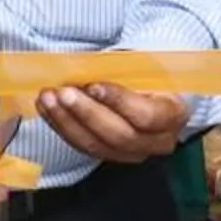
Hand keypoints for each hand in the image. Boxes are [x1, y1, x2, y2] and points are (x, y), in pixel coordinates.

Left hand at [37, 83, 186, 165]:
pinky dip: (62, 127)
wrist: (154, 90)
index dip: (118, 102)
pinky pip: (83, 146)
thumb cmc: (150, 73)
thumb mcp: (144, 65)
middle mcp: (157, 141)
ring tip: (47, 99)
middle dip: (86, 113)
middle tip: (63, 93)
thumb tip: (85, 68)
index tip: (93, 85)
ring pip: (96, 145)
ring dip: (67, 121)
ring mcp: (132, 153)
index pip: (146, 116)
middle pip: (119, 135)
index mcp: (173, 114)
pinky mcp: (110, 155)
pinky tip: (47, 109)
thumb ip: (121, 70)